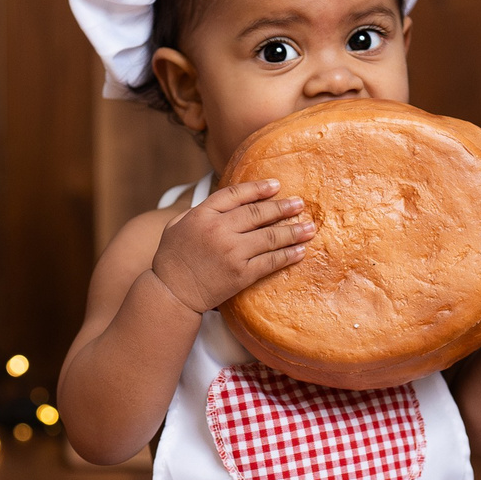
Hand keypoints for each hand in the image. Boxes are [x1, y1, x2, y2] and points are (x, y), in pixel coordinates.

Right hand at [148, 180, 313, 314]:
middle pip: (258, 213)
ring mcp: (232, 252)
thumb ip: (200, 210)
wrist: (171, 293)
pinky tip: (299, 251)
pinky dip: (287, 255)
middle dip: (282, 208)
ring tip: (309, 228)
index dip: (258, 188)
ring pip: (270, 237)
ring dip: (293, 231)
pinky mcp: (241, 274)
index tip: (276, 186)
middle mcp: (219, 230)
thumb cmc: (171, 258)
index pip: (235, 194)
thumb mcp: (176, 225)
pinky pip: (270, 261)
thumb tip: (226, 201)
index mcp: (202, 214)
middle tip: (300, 204)